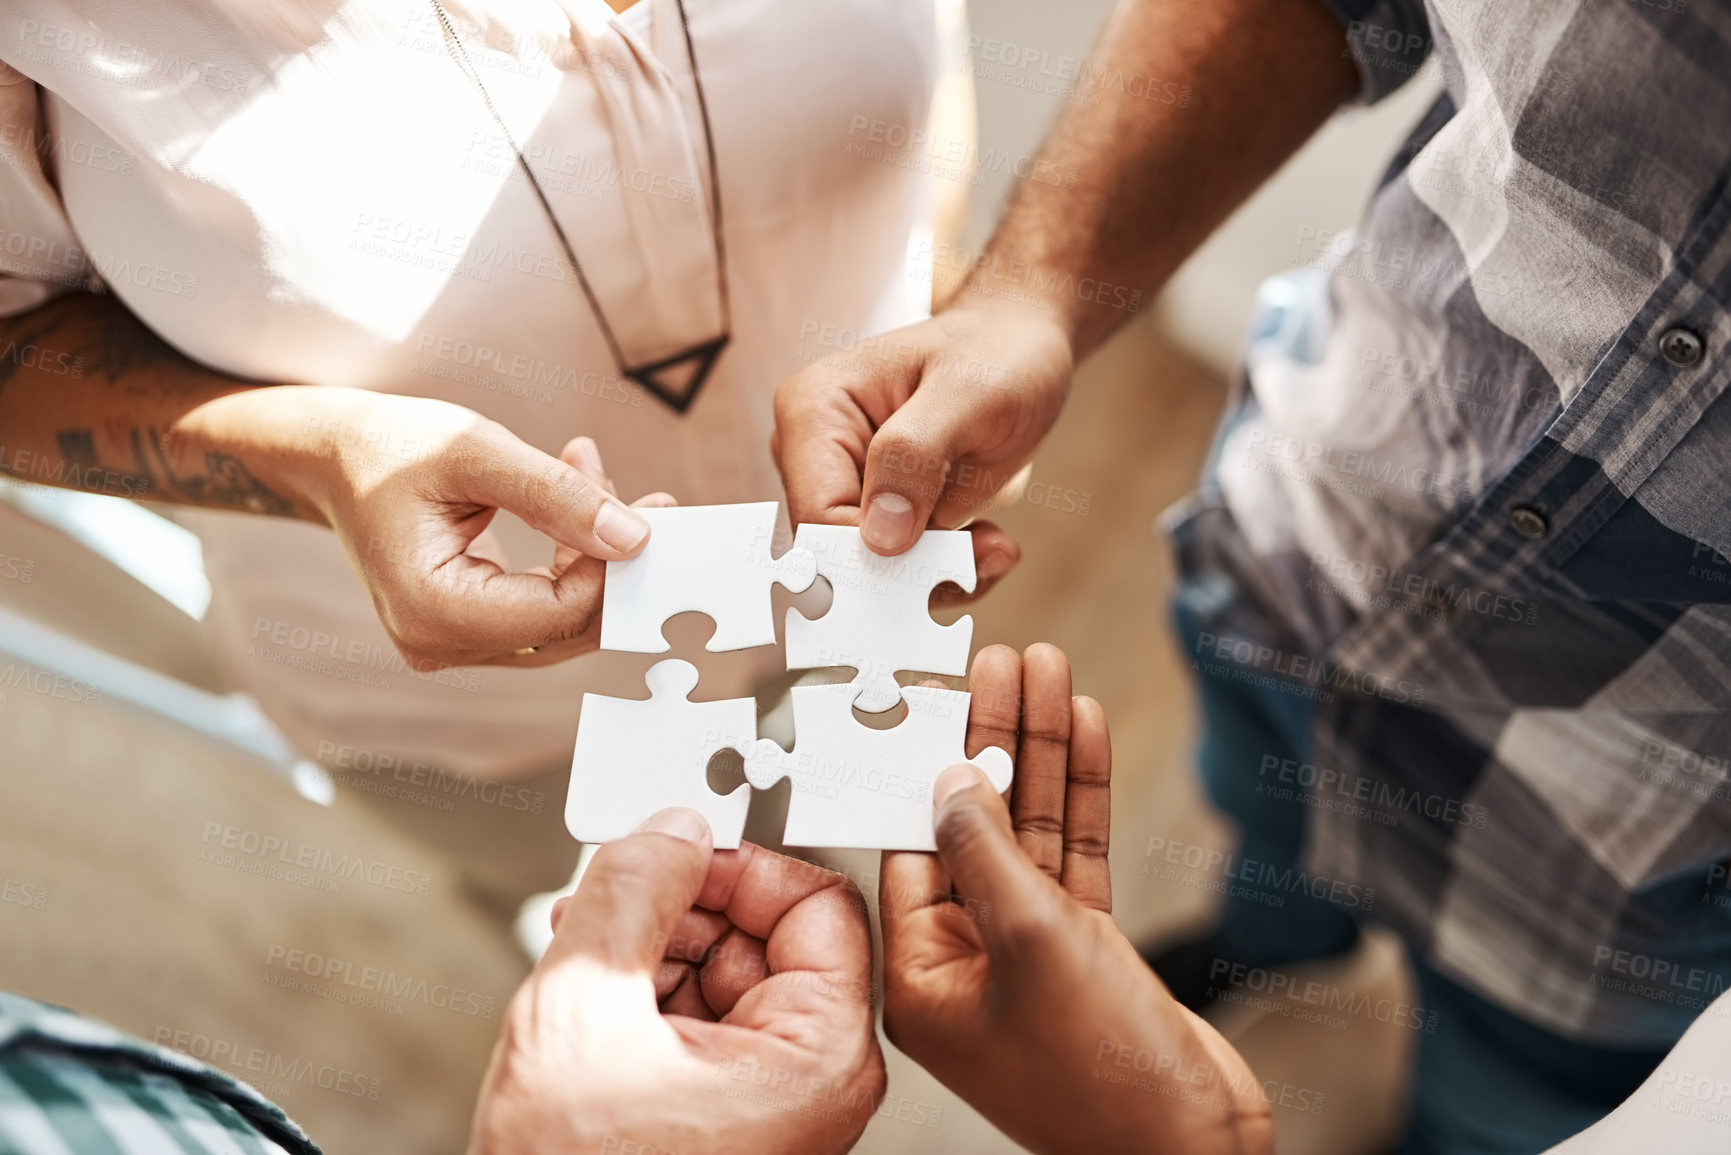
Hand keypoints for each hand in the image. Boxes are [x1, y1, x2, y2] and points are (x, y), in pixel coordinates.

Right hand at [287, 387, 669, 667]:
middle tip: (647, 499)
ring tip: (593, 474)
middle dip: (613, 563)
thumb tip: (635, 538)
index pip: (558, 614)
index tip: (649, 508)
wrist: (332, 455)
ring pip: (560, 620)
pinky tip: (577, 501)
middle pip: (565, 627)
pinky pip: (541, 609)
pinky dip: (570, 560)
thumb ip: (558, 497)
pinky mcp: (465, 628)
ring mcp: (450, 643)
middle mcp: (438, 643)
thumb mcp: (476, 451)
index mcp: (430, 609)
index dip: (614, 567)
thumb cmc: (390, 445)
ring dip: (595, 555)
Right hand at [469, 809, 885, 1154]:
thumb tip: (668, 827)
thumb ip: (632, 892)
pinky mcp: (729, 1114)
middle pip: (769, 933)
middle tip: (615, 897)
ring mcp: (771, 1099)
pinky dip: (648, 991)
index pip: (820, 902)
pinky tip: (599, 998)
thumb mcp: (586, 1005)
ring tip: (592, 956)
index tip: (678, 847)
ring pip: (727, 969)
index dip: (743, 863)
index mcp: (820, 1058)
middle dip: (685, 904)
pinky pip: (703, 1016)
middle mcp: (813, 1079)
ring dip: (656, 945)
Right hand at [770, 300, 1073, 590]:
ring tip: (995, 545)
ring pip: (873, 572)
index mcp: (813, 409)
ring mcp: (843, 486)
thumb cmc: (995, 354)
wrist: (1019, 349)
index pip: (820, 515)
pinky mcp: (876, 512)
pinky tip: (989, 544)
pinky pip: (901, 569)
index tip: (951, 560)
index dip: (878, 554)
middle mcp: (814, 454)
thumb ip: (914, 455)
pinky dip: (947, 570)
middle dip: (917, 569)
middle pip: (842, 553)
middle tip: (990, 552)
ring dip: (940, 574)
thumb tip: (880, 535)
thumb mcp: (968, 394)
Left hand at [881, 644, 1272, 1154]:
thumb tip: (951, 780)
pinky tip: (1086, 732)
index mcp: (922, 976)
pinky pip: (1075, 856)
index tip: (946, 692)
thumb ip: (988, 853)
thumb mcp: (1033, 944)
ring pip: (1031, 831)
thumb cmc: (1105, 1078)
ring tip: (1051, 674)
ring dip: (1044, 754)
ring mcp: (1029, 954)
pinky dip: (1084, 797)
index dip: (935, 762)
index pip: (916, 844)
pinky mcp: (1085, 951)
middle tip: (1010, 661)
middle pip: (977, 823)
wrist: (1194, 1148)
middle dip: (997, 739)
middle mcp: (967, 960)